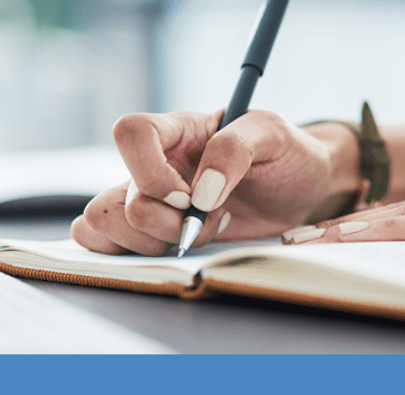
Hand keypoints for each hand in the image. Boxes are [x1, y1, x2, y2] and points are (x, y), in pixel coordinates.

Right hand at [72, 110, 361, 255]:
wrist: (300, 190)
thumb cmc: (286, 154)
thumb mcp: (273, 136)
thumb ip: (235, 148)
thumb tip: (201, 192)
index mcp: (178, 131)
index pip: (130, 133)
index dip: (152, 173)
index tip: (191, 197)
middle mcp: (154, 164)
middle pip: (119, 199)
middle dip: (168, 224)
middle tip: (212, 218)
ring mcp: (148, 199)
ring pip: (104, 223)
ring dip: (156, 242)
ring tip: (201, 233)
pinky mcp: (150, 231)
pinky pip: (105, 244)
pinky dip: (137, 254)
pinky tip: (181, 247)